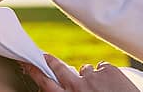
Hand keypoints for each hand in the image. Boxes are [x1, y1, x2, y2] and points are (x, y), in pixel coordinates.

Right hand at [24, 54, 139, 91]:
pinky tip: (113, 84)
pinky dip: (106, 74)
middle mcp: (78, 87)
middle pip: (58, 68)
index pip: (45, 83)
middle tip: (43, 55)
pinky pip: (102, 67)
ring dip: (89, 75)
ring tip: (101, 87)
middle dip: (49, 61)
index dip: (35, 71)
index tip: (28, 63)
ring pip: (85, 68)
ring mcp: (93, 76)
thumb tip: (67, 86)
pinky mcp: (109, 69)